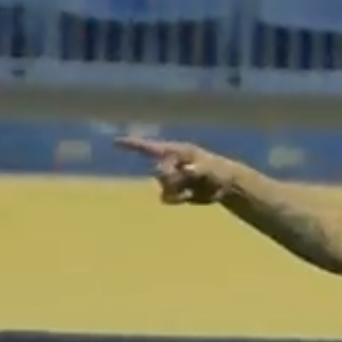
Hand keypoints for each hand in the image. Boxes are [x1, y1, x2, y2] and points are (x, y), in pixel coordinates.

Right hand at [115, 137, 236, 204]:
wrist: (226, 186)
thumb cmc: (219, 171)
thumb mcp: (209, 168)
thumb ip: (196, 169)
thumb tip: (185, 170)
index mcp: (176, 151)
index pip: (149, 147)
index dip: (132, 144)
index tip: (114, 142)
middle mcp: (170, 163)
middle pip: (158, 172)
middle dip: (171, 177)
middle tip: (190, 177)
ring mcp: (171, 178)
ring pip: (162, 187)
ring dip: (177, 190)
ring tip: (194, 188)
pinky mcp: (174, 192)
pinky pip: (166, 198)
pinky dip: (177, 199)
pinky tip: (191, 197)